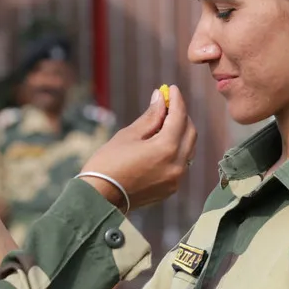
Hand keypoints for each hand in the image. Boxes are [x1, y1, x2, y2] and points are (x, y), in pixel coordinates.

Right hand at [80, 85, 195, 210]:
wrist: (99, 200)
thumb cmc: (108, 164)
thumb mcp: (128, 135)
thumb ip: (150, 117)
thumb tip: (160, 98)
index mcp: (166, 149)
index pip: (179, 117)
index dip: (176, 100)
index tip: (171, 89)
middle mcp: (177, 165)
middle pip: (189, 132)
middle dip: (181, 115)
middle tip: (167, 105)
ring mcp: (176, 179)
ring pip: (187, 149)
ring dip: (180, 133)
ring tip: (163, 123)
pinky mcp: (170, 189)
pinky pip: (181, 164)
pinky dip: (175, 150)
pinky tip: (160, 144)